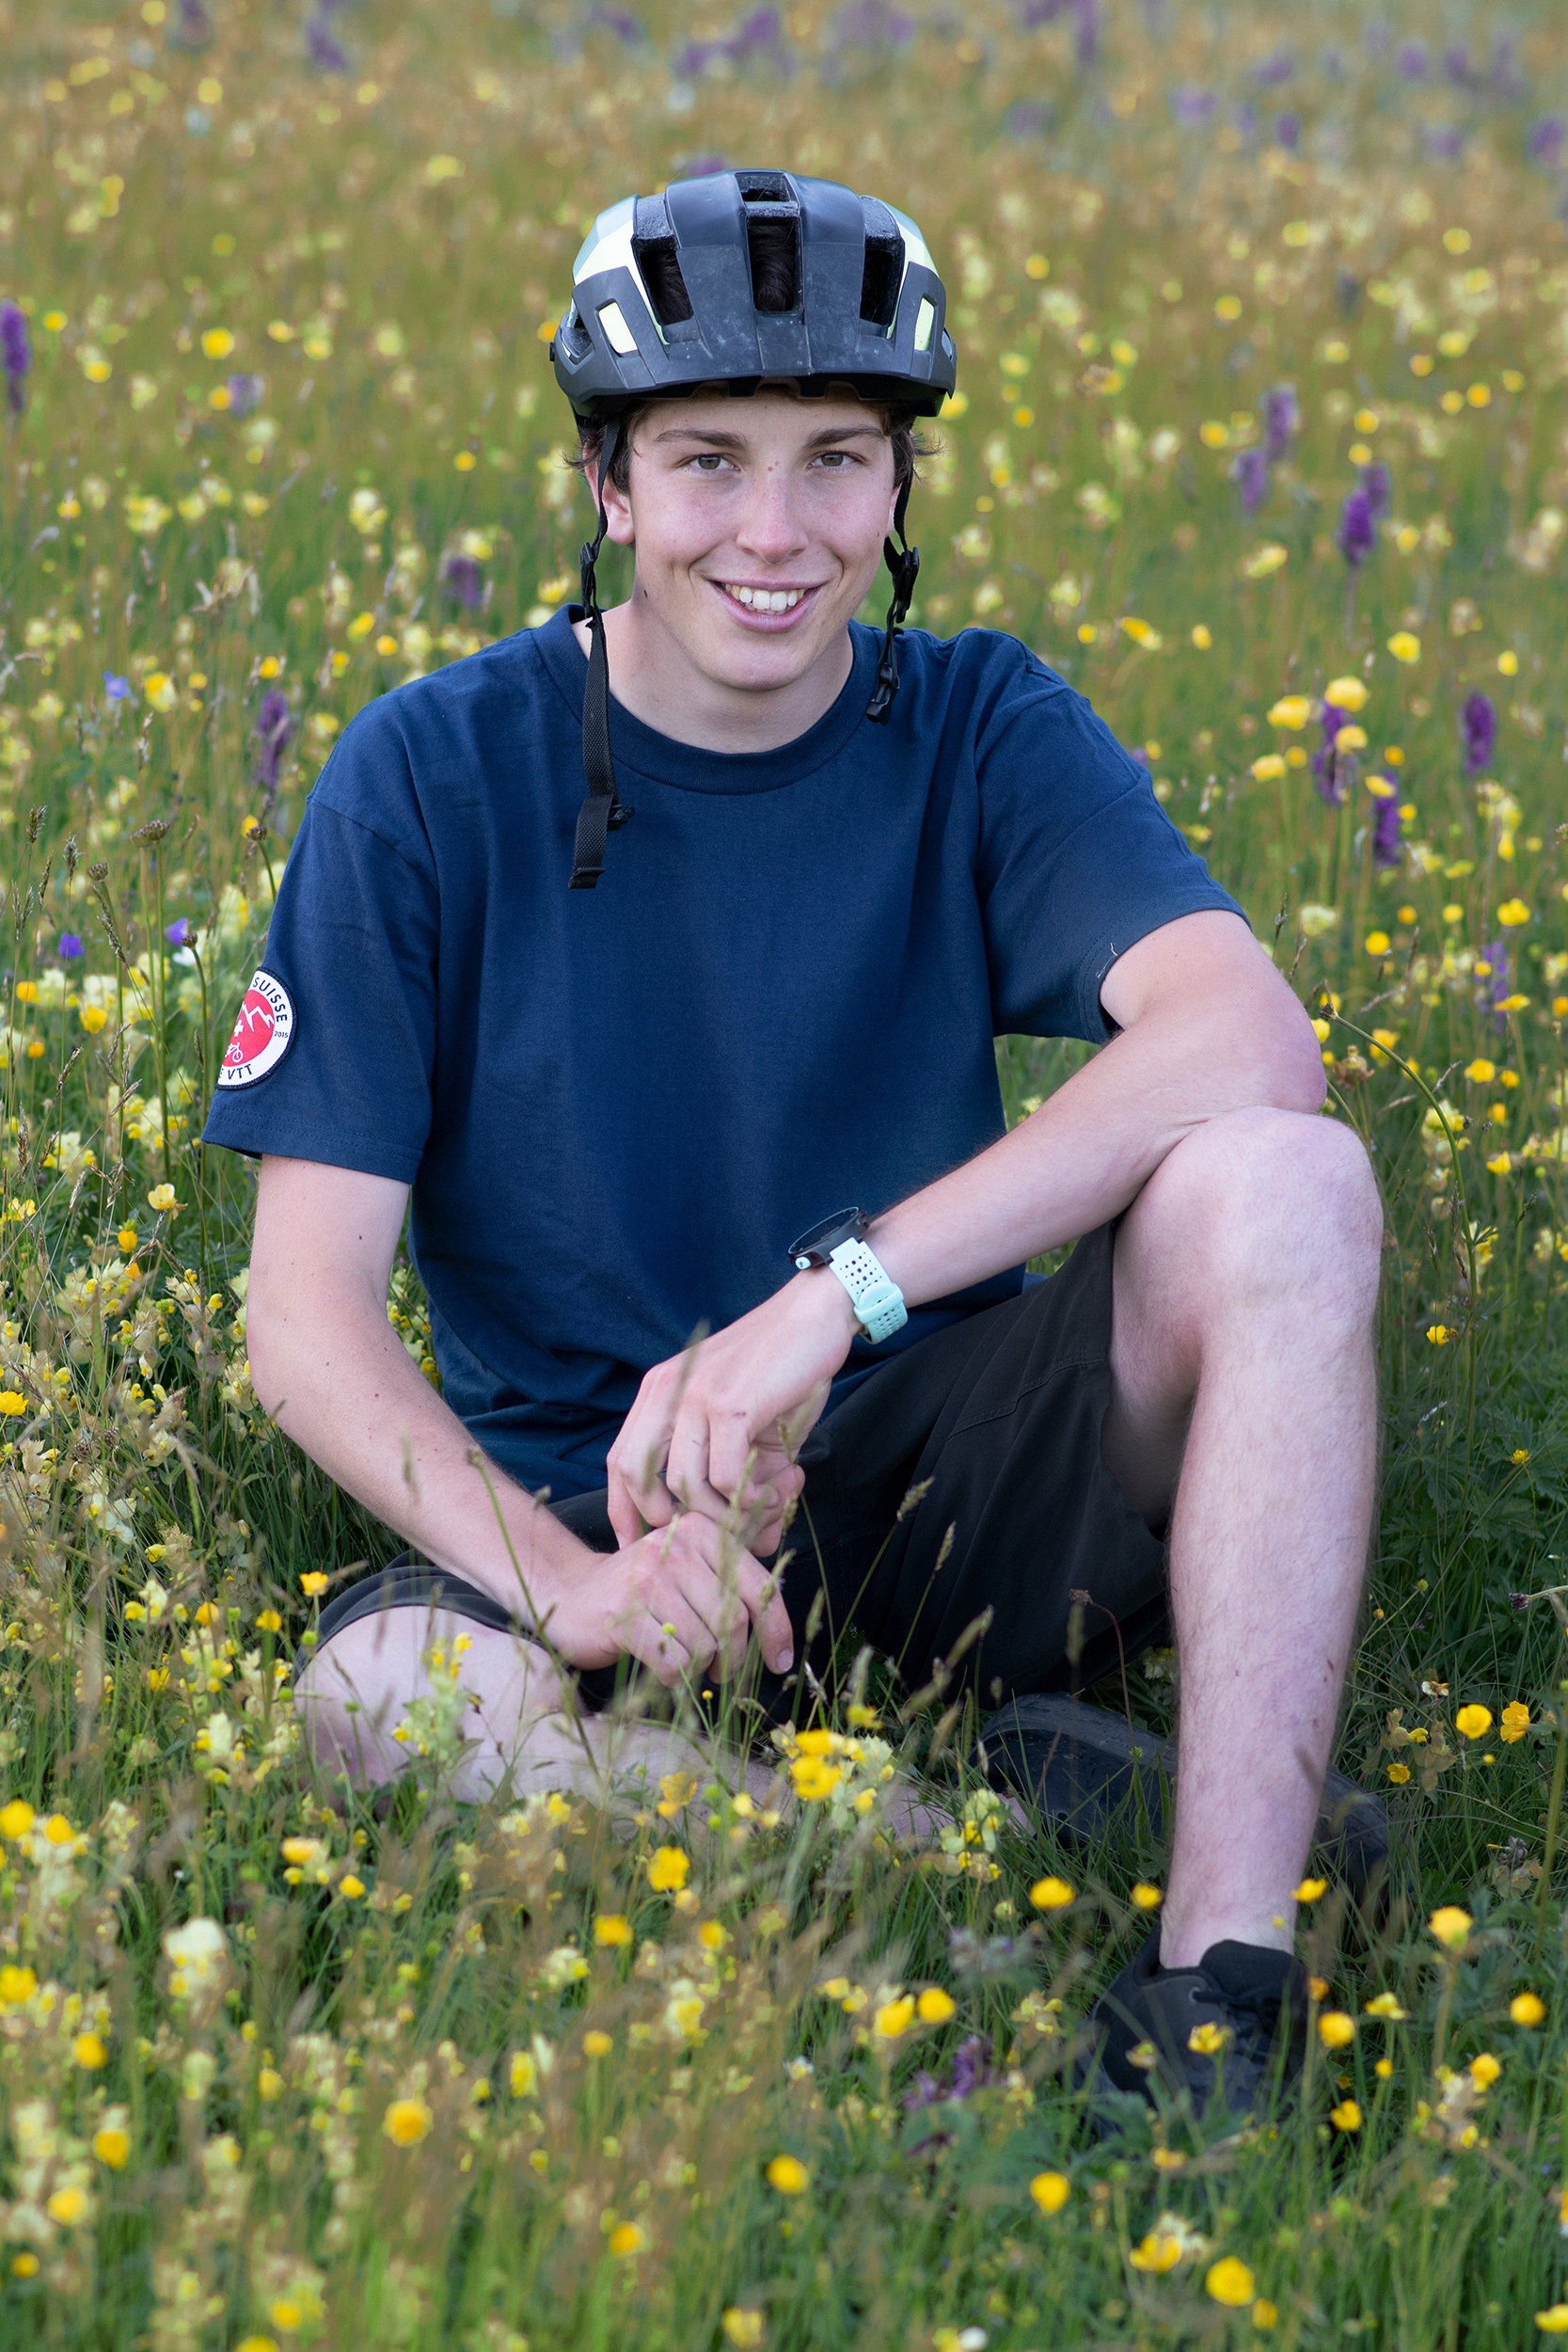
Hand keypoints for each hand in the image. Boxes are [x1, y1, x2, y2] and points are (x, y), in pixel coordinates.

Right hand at [530, 1510, 794, 1686]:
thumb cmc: (643, 1592)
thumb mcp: (690, 1574)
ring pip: (705, 1644)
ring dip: (701, 1668)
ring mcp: (649, 1577)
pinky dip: (674, 1677)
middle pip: (734, 1620)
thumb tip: (779, 1637)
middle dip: (735, 1658)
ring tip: (687, 1664)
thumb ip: (731, 1589)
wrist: (569, 1594)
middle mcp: (679, 1546)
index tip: (780, 1661)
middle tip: (722, 1672)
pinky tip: (662, 1669)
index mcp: (703, 1532)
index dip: (776, 1630)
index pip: (759, 1586)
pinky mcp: (625, 1612)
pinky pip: (674, 1662)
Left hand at [607, 1271, 858, 1555]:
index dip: (623, 1509)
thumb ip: (743, 1479)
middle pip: (634, 1472)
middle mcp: (666, 1391)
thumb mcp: (750, 1428)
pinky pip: (724, 1474)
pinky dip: (746, 1497)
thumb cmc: (784, 1371)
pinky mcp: (730, 1404)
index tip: (639, 1545)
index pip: (620, 1459)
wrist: (817, 1316)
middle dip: (660, 1519)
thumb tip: (759, 1541)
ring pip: (684, 1483)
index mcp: (660, 1391)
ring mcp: (695, 1396)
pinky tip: (772, 1493)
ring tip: (758, 1513)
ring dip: (720, 1514)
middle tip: (700, 1540)